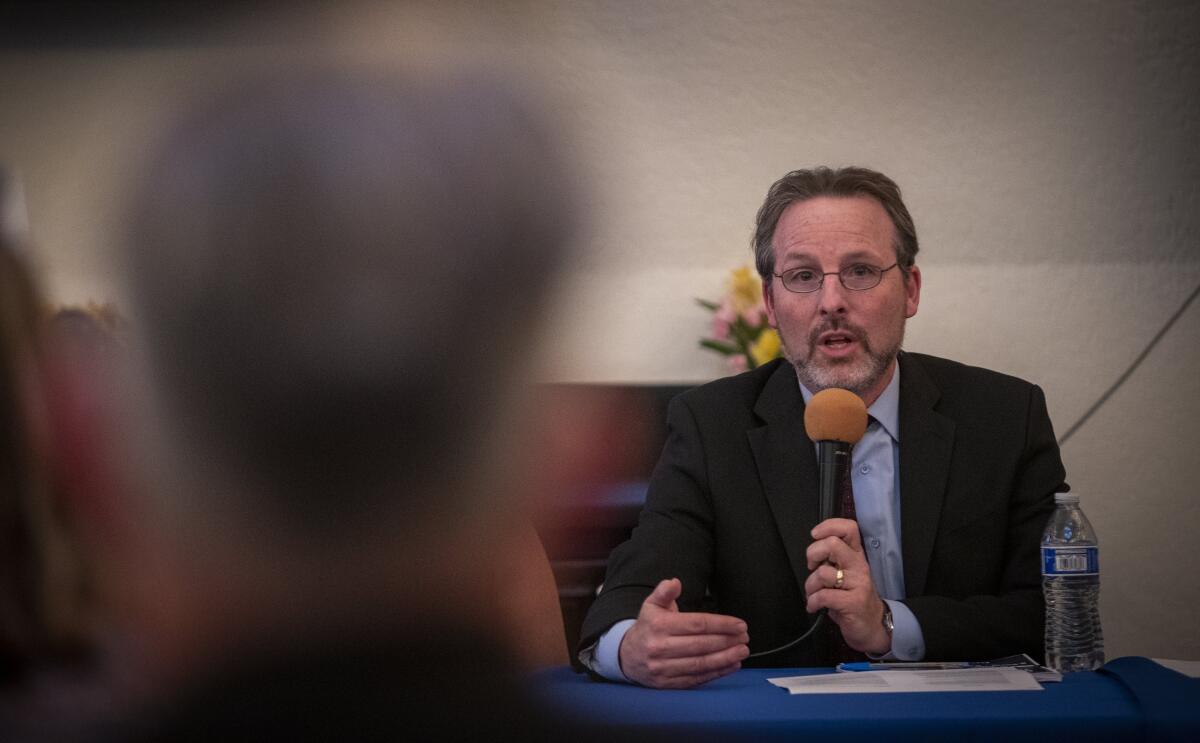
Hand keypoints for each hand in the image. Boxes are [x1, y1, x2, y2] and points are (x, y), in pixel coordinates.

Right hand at [618, 578, 749, 688]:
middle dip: (727, 641)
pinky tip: (732, 665)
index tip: (740, 624)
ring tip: (743, 651)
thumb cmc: (647, 627)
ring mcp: (663, 668)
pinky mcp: (667, 684)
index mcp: (658, 625)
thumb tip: (675, 582)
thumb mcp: (651, 605)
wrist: (626, 657)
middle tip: (745, 637)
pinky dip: (717, 673)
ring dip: (726, 658)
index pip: (697, 624)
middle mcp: (659, 648)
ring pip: (700, 663)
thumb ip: (664, 592)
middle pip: (701, 644)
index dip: (721, 624)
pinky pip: (696, 679)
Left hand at [804, 518, 890, 654]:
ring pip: (823, 572)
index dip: (829, 526)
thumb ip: (832, 561)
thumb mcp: (846, 575)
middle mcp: (859, 566)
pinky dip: (813, 602)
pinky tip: (814, 606)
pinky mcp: (853, 602)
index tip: (815, 535)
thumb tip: (813, 553)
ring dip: (810, 585)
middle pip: (832, 544)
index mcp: (856, 556)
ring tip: (813, 594)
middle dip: (813, 553)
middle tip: (812, 566)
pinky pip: (823, 596)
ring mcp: (858, 584)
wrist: (873, 627)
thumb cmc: (854, 599)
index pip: (849, 528)